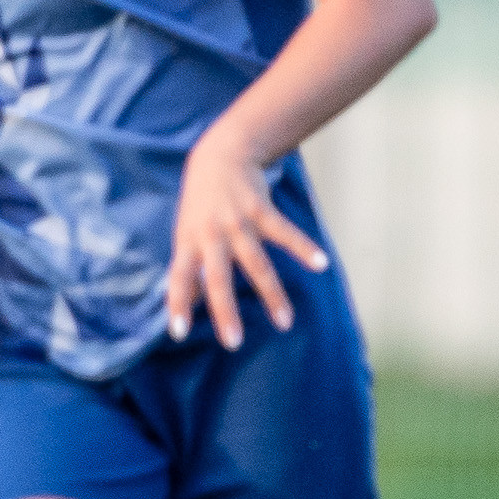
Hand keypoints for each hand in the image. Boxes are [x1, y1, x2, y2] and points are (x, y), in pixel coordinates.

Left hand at [167, 122, 329, 346]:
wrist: (219, 155)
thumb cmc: (200, 203)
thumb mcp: (186, 232)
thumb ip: (191, 267)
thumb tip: (190, 304)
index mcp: (188, 242)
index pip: (179, 278)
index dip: (179, 304)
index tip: (179, 333)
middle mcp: (211, 235)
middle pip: (219, 279)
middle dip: (226, 312)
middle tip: (233, 342)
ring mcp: (237, 223)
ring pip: (257, 264)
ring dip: (272, 295)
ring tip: (285, 322)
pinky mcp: (261, 211)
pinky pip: (285, 233)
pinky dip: (303, 248)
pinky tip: (320, 264)